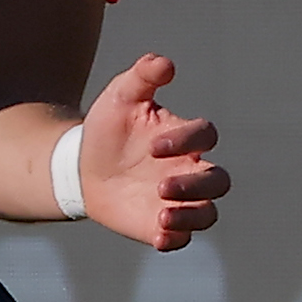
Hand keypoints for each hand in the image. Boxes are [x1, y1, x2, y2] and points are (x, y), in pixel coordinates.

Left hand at [79, 51, 226, 250]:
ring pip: (208, 213)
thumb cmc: (109, 128)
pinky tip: (159, 235)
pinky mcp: (163, 225)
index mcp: (185, 137)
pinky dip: (176, 238)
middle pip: (218, 181)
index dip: (187, 140)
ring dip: (192, 216)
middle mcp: (190, 170)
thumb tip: (164, 62)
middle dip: (196, 186)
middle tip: (160, 186)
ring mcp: (181, 200)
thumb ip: (143, 77)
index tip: (152, 145)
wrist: (82, 166)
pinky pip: (183, 238)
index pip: (206, 136)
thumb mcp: (121, 97)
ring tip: (163, 214)